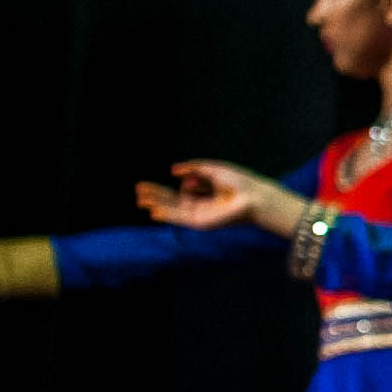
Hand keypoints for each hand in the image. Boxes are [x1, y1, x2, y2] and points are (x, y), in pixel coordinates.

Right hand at [142, 161, 307, 236]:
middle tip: (137, 190)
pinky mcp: (201, 222)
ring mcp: (200, 215)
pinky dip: (168, 215)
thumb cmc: (239, 181)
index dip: (160, 189)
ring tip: (139, 199)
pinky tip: (153, 212)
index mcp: (203, 194)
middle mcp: (200, 206)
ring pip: (173, 210)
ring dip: (156, 204)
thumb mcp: (212, 169)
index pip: (177, 192)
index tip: (143, 185)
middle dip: (154, 196)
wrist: (255, 196)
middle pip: (171, 201)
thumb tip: (173, 171)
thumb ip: (193, 168)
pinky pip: (181, 218)